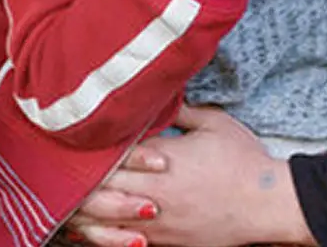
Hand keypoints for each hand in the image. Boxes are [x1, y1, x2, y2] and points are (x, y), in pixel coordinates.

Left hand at [69, 106, 305, 246]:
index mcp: (161, 159)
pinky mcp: (163, 242)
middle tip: (60, 167)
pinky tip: (89, 227)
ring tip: (64, 202)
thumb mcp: (215, 123)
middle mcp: (151, 192)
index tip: (80, 137)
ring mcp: (155, 222)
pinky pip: (119, 243)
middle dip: (77, 179)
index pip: (111, 153)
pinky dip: (101, 235)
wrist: (266, 204)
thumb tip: (157, 95)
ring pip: (102, 221)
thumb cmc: (244, 161)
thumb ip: (180, 110)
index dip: (91, 147)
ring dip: (82, 211)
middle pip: (98, 188)